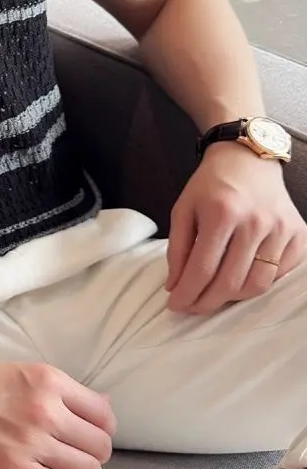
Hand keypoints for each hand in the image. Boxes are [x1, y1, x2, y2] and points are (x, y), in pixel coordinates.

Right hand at [0, 357, 114, 468]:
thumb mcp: (21, 370)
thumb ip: (61, 389)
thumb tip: (101, 405)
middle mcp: (46, 410)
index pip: (103, 413)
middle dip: (94, 452)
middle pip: (100, 445)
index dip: (101, 427)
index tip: (91, 432)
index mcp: (48, 380)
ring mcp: (31, 442)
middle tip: (78, 452)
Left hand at [166, 143, 306, 314]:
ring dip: (232, 299)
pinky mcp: (300, 235)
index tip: (174, 306)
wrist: (247, 161)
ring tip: (213, 296)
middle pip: (230, 282)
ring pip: (257, 285)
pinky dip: (258, 284)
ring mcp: (281, 230)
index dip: (187, 293)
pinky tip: (239, 280)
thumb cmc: (210, 186)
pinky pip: (279, 275)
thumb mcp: (183, 209)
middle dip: (206, 302)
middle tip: (191, 307)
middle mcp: (256, 222)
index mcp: (222, 213)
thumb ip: (177, 249)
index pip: (203, 268)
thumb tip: (174, 287)